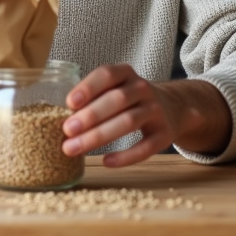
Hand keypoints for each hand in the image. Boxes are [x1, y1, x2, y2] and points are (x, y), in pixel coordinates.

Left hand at [61, 67, 231, 166]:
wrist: (172, 107)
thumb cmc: (130, 100)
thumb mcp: (116, 88)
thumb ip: (94, 98)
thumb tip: (62, 117)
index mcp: (126, 74)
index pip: (107, 74)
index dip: (88, 87)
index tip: (69, 103)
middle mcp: (143, 88)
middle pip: (116, 100)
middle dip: (90, 115)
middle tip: (67, 130)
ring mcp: (156, 110)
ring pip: (128, 122)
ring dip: (99, 135)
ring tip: (74, 148)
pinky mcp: (164, 134)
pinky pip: (145, 147)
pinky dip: (125, 156)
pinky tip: (106, 162)